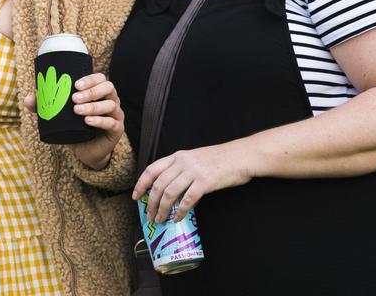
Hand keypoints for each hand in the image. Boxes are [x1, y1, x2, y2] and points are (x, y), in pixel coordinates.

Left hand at [23, 73, 123, 170]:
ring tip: (77, 111)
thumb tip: (28, 99)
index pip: (100, 78)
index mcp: (98, 92)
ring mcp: (116, 114)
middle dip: (91, 91)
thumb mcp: (59, 115)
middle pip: (108, 87)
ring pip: (110, 104)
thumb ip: (44, 106)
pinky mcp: (116, 130)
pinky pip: (112, 123)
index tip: (75, 84)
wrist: (85, 151)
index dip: (90, 79)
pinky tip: (88, 121)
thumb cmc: (74, 127)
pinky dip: (100, 121)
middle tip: (74, 98)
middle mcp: (110, 100)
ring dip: (93, 106)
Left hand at [133, 142, 252, 223]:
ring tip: (160, 219)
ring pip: (169, 193)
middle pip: (158, 184)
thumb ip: (181, 170)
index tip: (135, 196)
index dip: (141, 183)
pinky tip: (178, 218)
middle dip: (150, 202)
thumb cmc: (220, 159)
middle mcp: (182, 162)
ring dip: (162, 209)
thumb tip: (169, 190)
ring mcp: (193, 171)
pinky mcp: (205, 182)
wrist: (241, 156)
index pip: (152, 169)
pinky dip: (180, 211)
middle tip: (149, 215)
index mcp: (178, 156)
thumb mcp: (195, 159)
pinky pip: (187, 199)